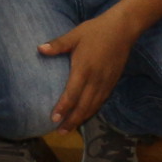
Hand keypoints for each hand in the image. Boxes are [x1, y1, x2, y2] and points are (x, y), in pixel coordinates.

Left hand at [42, 14, 137, 128]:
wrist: (122, 29)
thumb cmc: (95, 31)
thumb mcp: (74, 35)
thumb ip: (57, 45)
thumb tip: (39, 49)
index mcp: (84, 69)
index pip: (72, 93)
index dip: (63, 107)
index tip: (53, 118)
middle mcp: (96, 79)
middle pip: (84, 105)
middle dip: (72, 120)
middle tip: (60, 131)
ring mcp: (106, 82)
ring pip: (94, 106)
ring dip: (82, 118)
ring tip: (71, 128)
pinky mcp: (113, 82)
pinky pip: (102, 101)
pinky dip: (93, 110)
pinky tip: (86, 115)